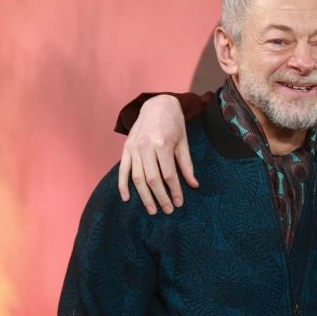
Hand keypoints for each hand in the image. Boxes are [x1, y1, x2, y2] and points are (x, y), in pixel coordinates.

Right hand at [117, 95, 197, 214]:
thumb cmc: (174, 124)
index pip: (168, 174)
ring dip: (144, 196)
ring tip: (152, 210)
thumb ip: (187, 165)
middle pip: (152, 179)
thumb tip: (194, 185)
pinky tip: (127, 198)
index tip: (179, 203)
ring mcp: (133, 148)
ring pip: (137, 178)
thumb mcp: (184, 142)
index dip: (174, 191)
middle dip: (160, 197)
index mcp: (162, 144)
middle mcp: (145, 146)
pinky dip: (122, 185)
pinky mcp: (126, 148)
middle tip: (168, 211)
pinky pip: (122, 170)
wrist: (157, 104)